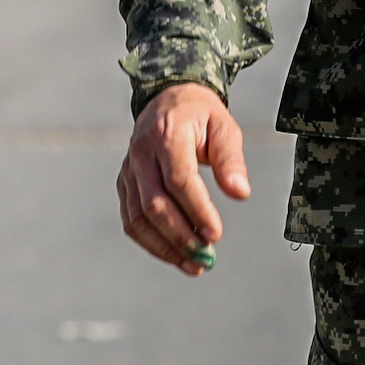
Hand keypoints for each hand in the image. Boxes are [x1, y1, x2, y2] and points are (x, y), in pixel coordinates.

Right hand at [118, 82, 249, 275]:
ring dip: (165, 246)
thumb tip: (240, 193)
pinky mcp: (124, 183)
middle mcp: (141, 152)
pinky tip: (175, 255)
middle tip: (206, 258)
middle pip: (155, 203)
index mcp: (167, 134)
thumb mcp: (224, 127)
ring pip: (138, 217)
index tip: (216, 234)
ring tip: (194, 265)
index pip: (178, 179)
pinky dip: (151, 242)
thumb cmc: (201, 116)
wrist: (167, 99)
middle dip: (181, 235)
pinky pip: (131, 219)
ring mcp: (129, 169)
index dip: (197, 209)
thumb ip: (231, 159)